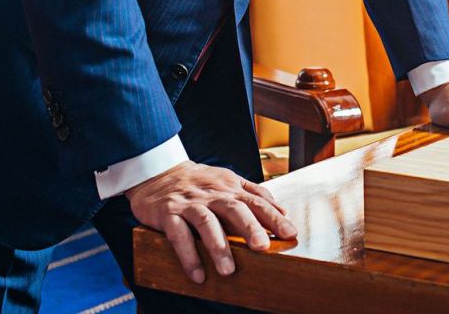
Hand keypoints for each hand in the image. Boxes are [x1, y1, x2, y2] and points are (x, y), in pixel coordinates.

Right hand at [126, 161, 296, 283]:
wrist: (157, 172)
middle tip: (263, 247)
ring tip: (228, 271)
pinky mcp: (168, 213)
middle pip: (233, 208)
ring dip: (218, 246)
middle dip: (249, 227)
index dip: (273, 217)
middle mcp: (211, 194)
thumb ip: (254, 194)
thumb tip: (283, 211)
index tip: (291, 233)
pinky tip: (198, 275)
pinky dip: (188, 255)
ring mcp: (189, 203)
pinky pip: (178, 234)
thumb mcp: (227, 182)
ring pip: (206, 221)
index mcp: (229, 187)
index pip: (255, 200)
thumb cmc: (199, 182)